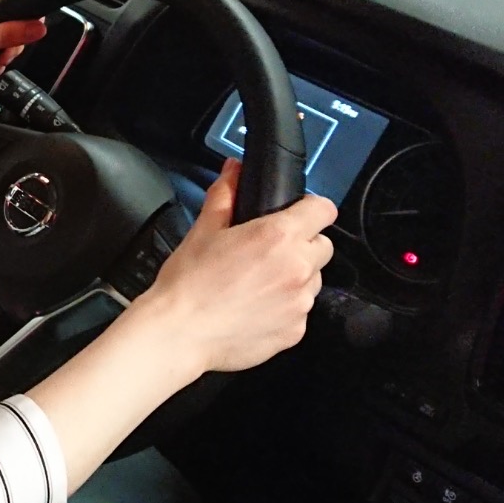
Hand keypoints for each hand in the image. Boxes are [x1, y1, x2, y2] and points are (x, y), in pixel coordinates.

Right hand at [134, 159, 336, 374]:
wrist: (179, 333)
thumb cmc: (188, 283)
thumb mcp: (204, 230)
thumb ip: (225, 195)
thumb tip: (234, 170)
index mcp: (278, 237)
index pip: (324, 210)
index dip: (311, 209)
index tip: (298, 215)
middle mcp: (297, 269)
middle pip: (323, 247)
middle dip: (303, 246)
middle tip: (269, 253)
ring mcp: (300, 303)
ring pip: (313, 281)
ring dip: (295, 278)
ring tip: (257, 285)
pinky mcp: (296, 331)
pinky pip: (300, 312)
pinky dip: (285, 308)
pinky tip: (254, 309)